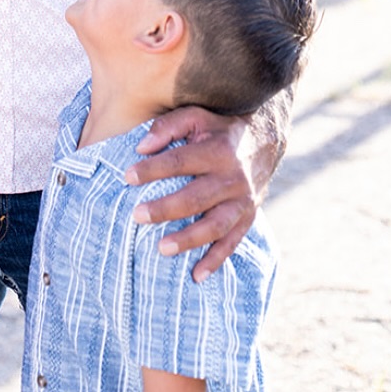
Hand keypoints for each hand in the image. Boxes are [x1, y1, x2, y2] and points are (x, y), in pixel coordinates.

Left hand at [125, 106, 269, 281]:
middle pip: (196, 197)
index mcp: (217, 149)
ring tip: (161, 248)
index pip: (179, 161)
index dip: (152, 169)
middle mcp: (233, 177)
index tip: (127, 176)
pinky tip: (196, 275)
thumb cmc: (218, 128)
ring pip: (215, 225)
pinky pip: (232, 242)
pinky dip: (216, 260)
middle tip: (137, 216)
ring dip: (189, 239)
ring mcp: (243, 200)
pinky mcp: (248, 217)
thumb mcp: (196, 116)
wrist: (263, 140)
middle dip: (165, 209)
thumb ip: (167, 127)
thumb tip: (141, 147)